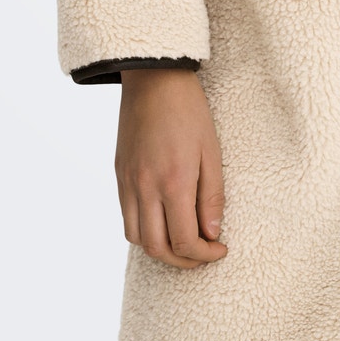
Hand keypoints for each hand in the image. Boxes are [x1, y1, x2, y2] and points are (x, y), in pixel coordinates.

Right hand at [115, 69, 227, 267]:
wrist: (153, 78)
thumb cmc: (189, 111)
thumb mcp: (211, 151)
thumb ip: (212, 196)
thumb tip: (212, 233)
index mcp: (173, 182)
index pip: (184, 241)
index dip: (205, 255)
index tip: (220, 249)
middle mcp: (145, 188)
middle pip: (158, 249)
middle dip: (183, 261)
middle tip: (204, 254)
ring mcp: (127, 182)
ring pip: (137, 239)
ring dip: (161, 250)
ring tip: (184, 241)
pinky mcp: (119, 175)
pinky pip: (126, 217)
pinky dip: (144, 231)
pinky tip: (163, 221)